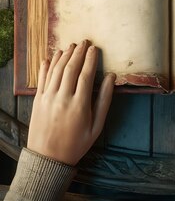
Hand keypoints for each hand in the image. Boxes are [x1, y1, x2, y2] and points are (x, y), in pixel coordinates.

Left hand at [27, 40, 115, 165]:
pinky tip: (52, 57)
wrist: (48, 159)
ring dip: (64, 55)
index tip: (95, 49)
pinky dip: (47, 66)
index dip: (90, 59)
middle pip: (70, 69)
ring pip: (56, 70)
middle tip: (84, 42)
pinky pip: (42, 78)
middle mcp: (62, 99)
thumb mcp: (96, 126)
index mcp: (79, 106)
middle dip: (78, 53)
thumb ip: (104, 101)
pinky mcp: (37, 100)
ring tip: (71, 46)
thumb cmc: (76, 144)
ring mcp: (48, 99)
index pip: (86, 75)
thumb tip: (111, 78)